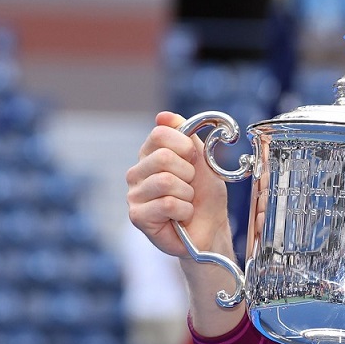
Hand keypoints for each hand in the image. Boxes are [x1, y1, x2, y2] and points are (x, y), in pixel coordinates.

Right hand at [126, 111, 231, 259]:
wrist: (210, 227)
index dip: (185, 146)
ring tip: (186, 201)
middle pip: (163, 157)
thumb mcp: (202, 159)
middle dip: (188, 173)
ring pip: (166, 182)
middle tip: (190, 185)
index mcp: (150, 154)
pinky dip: (184, 210)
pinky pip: (167, 204)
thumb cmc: (205, 194)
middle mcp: (137, 172)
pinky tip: (181, 216)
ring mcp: (134, 194)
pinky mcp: (137, 216)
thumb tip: (163, 116)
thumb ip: (186, 135)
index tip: (194, 160)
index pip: (160, 133)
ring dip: (187, 194)